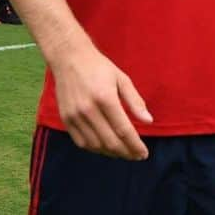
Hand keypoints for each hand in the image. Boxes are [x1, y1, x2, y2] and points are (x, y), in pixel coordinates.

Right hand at [49, 45, 153, 160]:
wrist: (69, 58)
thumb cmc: (99, 68)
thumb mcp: (122, 79)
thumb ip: (135, 101)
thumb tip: (149, 121)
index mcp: (105, 98)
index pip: (123, 130)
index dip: (135, 145)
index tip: (144, 153)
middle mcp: (88, 109)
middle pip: (110, 141)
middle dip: (126, 153)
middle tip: (136, 156)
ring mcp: (75, 116)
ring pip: (96, 145)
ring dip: (112, 153)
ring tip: (123, 152)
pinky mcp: (66, 119)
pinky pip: (81, 142)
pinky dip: (95, 149)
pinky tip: (106, 147)